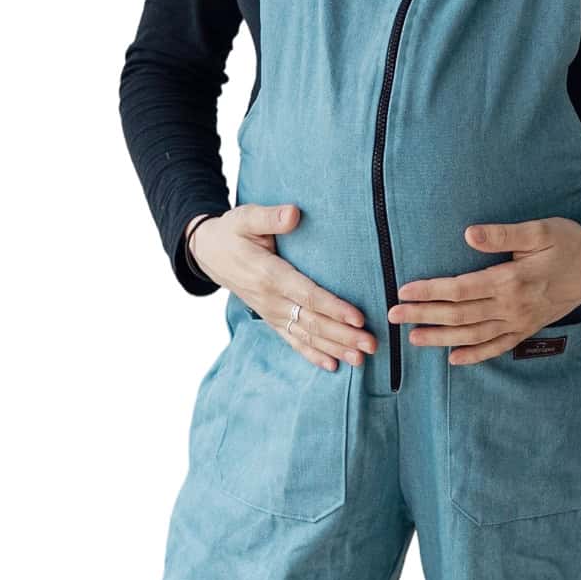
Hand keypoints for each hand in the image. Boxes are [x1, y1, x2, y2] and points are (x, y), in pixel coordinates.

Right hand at [189, 203, 378, 371]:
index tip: (358, 318)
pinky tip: (333, 366)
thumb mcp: (246, 218)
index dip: (334, 308)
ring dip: (335, 348)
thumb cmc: (233, 232)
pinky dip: (312, 355)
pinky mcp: (271, 318)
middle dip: (343, 335)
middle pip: (312, 322)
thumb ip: (270, 217)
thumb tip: (294, 213)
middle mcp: (271, 299)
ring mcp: (271, 312)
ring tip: (362, 359)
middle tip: (372, 344)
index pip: (307, 295)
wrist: (208, 253)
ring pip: (306, 336)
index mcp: (269, 274)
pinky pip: (292, 341)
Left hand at [390, 217, 580, 365]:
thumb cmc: (570, 243)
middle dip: (424, 315)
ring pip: (473, 335)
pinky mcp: (527, 329)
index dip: (430, 291)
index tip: (404, 290)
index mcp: (511, 280)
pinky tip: (454, 360)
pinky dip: (475, 355)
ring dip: (441, 338)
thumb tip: (469, 234)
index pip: (461, 289)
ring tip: (414, 338)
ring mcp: (520, 322)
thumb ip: (504, 234)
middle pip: (460, 314)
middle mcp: (512, 306)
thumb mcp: (541, 231)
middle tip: (394, 316)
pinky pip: (497, 347)